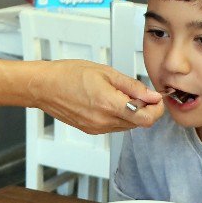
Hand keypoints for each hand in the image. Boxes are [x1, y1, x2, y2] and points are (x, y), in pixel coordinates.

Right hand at [30, 60, 162, 134]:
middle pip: (139, 123)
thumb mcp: (105, 72)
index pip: (147, 119)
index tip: (155, 98)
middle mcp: (104, 121)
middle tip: (137, 92)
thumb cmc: (69, 74)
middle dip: (144, 109)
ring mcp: (97, 128)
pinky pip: (113, 126)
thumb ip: (132, 86)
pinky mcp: (91, 130)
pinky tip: (106, 101)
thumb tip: (151, 95)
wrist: (44, 86)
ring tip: (117, 94)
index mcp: (110, 104)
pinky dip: (117, 116)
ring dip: (130, 113)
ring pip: (127, 126)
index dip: (156, 109)